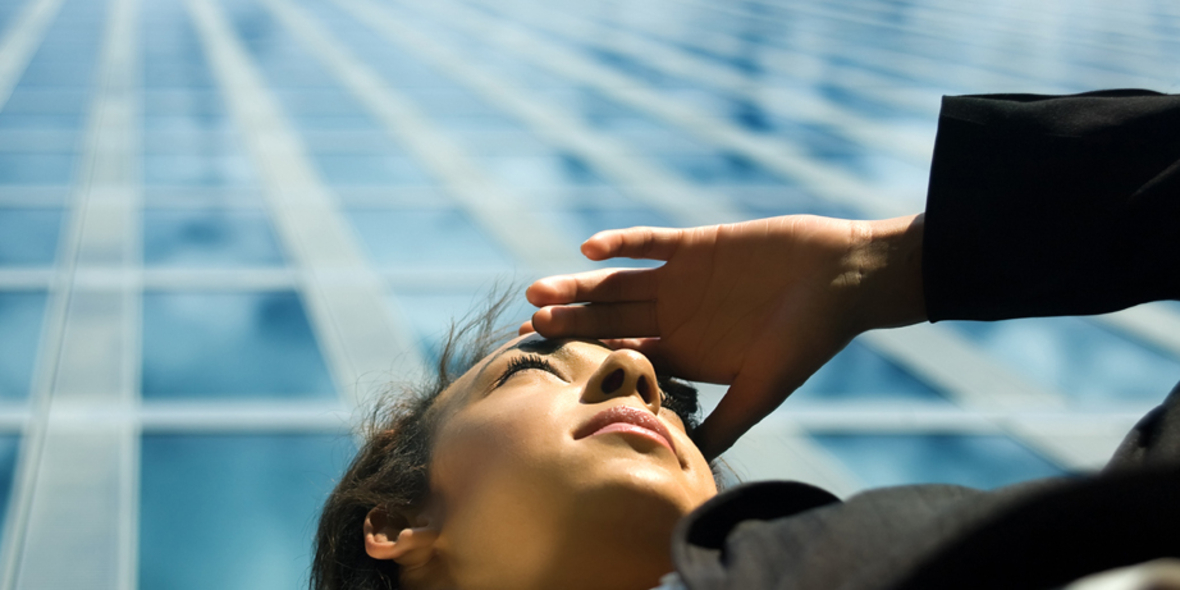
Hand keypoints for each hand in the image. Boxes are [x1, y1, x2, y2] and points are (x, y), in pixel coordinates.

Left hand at [524, 214, 925, 459]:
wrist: (842, 278)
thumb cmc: (807, 339)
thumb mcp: (763, 389)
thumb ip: (725, 424)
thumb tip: (688, 465)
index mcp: (684, 353)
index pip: (622, 358)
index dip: (585, 360)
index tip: (546, 365)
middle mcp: (674, 317)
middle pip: (609, 320)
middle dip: (570, 322)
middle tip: (530, 326)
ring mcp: (681, 280)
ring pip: (617, 283)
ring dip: (580, 286)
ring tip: (541, 290)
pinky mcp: (695, 245)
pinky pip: (649, 243)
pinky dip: (620, 243)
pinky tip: (589, 249)